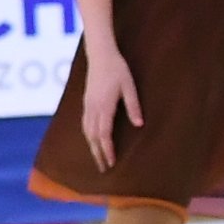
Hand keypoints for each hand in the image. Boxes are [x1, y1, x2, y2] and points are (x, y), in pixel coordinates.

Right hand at [77, 33, 144, 168]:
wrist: (100, 55)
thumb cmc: (117, 69)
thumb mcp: (129, 86)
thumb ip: (133, 106)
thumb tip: (139, 124)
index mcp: (104, 106)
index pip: (104, 134)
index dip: (107, 149)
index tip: (111, 162)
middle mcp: (93, 108)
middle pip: (93, 137)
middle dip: (98, 154)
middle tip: (104, 169)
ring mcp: (87, 106)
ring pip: (87, 131)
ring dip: (92, 147)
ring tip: (97, 158)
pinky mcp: (86, 102)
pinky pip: (85, 124)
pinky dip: (88, 136)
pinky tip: (92, 140)